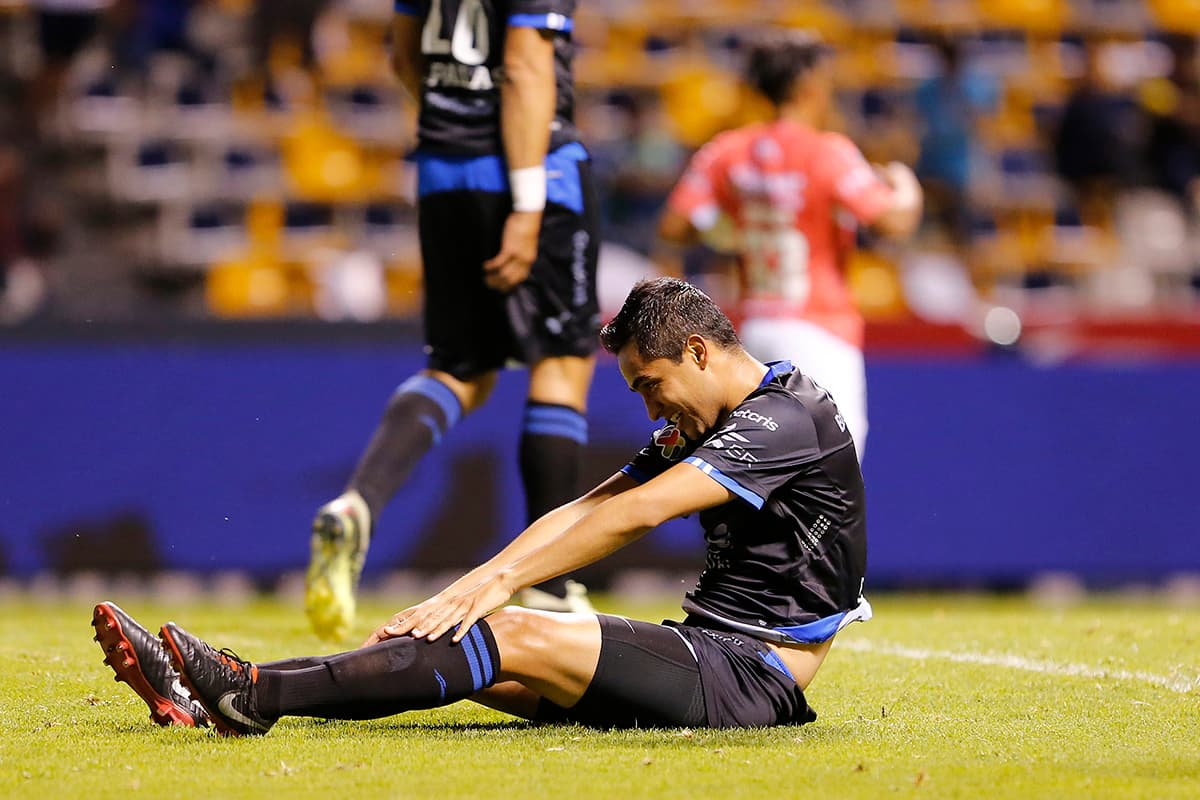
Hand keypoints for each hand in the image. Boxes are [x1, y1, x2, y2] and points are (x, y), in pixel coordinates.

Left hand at [361, 573, 516, 645]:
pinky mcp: (477, 608)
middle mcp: (451, 604)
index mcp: (444, 603)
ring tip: (425, 639)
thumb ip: (448, 616)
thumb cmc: (479, 594)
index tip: (389, 631)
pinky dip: (462, 630)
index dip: (406, 623)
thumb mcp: (460, 604)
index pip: (422, 615)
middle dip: (415, 627)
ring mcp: (464, 606)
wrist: (499, 580)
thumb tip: (436, 629)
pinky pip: (469, 621)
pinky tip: (455, 640)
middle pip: (431, 618)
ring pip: (447, 619)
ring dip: (436, 629)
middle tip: (399, 636)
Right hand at [483, 211, 541, 292]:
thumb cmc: (526, 226)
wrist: (527, 216)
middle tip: (488, 283)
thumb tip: (513, 261)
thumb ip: (522, 254)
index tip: (501, 288)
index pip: (520, 279)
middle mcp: (525, 261)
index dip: (510, 285)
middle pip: (510, 279)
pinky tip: (485, 266)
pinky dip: (490, 267)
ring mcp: (517, 256)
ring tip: (485, 277)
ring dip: (492, 277)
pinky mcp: (509, 249)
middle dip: (498, 284)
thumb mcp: (527, 244)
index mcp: (529, 260)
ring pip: (503, 274)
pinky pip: (498, 263)